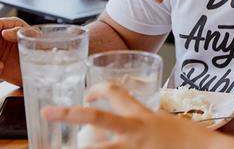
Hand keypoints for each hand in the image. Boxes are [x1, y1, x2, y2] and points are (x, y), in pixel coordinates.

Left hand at [41, 82, 232, 148]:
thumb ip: (142, 120)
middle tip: (47, 112)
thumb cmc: (186, 138)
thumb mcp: (163, 122)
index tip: (85, 95)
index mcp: (141, 115)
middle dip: (69, 113)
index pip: (115, 92)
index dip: (96, 89)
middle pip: (96, 117)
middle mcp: (134, 130)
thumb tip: (125, 119)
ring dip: (81, 148)